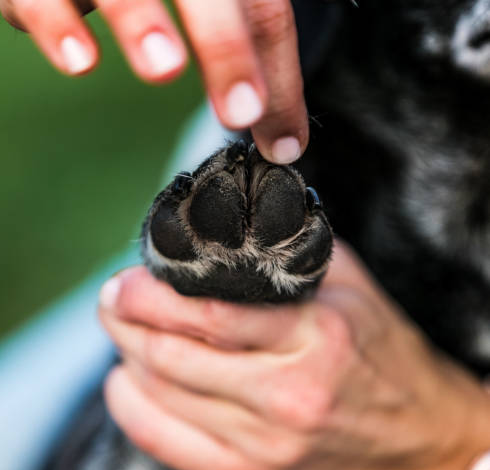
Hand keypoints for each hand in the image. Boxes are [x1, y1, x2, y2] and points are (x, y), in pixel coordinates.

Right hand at [1, 0, 307, 163]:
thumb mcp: (216, 9)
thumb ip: (251, 65)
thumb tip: (283, 144)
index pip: (263, 10)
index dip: (277, 75)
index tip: (283, 143)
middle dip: (227, 48)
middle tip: (243, 111)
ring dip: (141, 21)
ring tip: (165, 67)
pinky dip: (55, 22)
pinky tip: (80, 61)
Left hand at [98, 241, 489, 469]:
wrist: (422, 448)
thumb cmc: (386, 359)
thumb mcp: (355, 291)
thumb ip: (292, 254)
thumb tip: (228, 227)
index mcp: (316, 339)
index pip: (209, 314)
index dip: (150, 295)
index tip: (124, 279)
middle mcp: (287, 397)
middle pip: (172, 357)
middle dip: (124, 322)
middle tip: (111, 300)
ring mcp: (266, 448)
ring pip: (162, 397)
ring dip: (126, 359)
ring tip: (122, 333)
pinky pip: (168, 447)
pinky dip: (132, 410)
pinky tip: (125, 384)